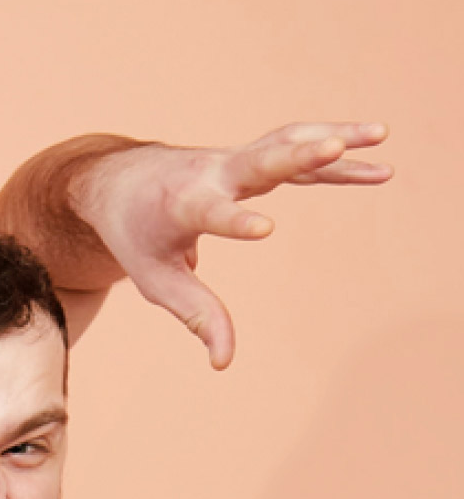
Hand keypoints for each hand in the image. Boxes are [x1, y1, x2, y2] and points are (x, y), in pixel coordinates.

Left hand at [74, 122, 392, 368]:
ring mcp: (232, 161)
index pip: (211, 214)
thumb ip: (195, 315)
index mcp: (181, 206)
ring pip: (285, 143)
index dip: (236, 222)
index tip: (266, 229)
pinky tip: (377, 160)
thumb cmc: (136, 235)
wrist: (117, 183)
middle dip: (296, 154)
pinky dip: (334, 157)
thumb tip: (224, 362)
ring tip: (381, 135)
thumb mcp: (154, 280)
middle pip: (257, 161)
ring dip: (332, 139)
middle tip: (335, 144)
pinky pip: (296, 152)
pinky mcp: (250, 158)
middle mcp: (210, 175)